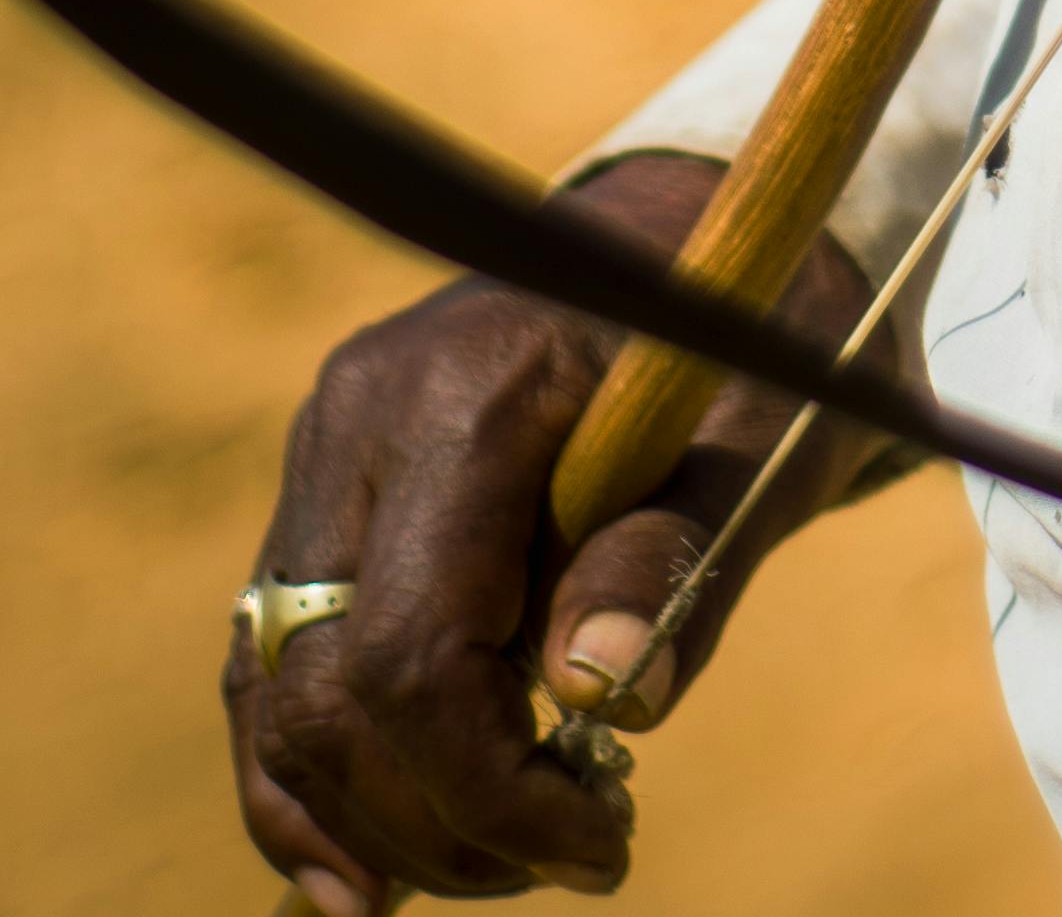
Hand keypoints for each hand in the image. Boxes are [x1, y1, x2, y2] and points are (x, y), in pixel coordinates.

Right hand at [228, 152, 877, 907]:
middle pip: (325, 692)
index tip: (603, 847)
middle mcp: (359, 415)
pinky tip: (371, 872)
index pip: (413, 652)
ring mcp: (319, 453)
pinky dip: (309, 779)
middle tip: (562, 862)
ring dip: (368, 822)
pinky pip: (270, 666)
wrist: (689, 245)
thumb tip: (608, 698)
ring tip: (496, 866)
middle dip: (435, 823)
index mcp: (468, 388)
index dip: (490, 790)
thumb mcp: (753, 440)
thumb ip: (674, 558)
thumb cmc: (740, 349)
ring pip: (276, 696)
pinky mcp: (313, 496)